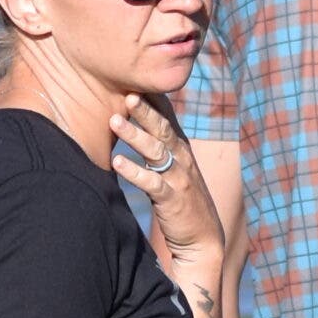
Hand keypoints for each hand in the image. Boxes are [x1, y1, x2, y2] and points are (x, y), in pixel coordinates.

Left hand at [109, 93, 220, 260]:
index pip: (169, 117)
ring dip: (135, 135)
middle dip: (146, 111)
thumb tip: (141, 120)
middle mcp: (183, 160)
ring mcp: (179, 179)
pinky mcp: (172, 200)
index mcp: (182, 149)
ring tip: (115, 121)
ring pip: (156, 152)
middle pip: (164, 129)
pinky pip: (152, 183)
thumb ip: (161, 145)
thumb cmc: (183, 200)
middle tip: (129, 93)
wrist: (203, 239)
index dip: (155, 99)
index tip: (137, 79)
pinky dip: (135, 172)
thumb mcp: (175, 168)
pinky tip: (118, 164)